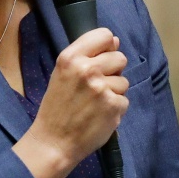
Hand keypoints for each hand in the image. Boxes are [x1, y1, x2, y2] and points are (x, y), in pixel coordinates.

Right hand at [13, 28, 128, 177]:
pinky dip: (115, 109)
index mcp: (71, 58)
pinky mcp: (113, 105)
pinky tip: (99, 116)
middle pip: (119, 58)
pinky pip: (125, 100)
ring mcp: (102, 87)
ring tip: (94, 104)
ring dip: (114, 93)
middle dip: (113, 72)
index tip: (101, 58)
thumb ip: (87, 56)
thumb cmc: (57, 108)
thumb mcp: (63, 74)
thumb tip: (115, 41)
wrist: (54, 142)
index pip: (104, 35)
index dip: (107, 47)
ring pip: (124, 81)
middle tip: (95, 88)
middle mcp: (87, 69)